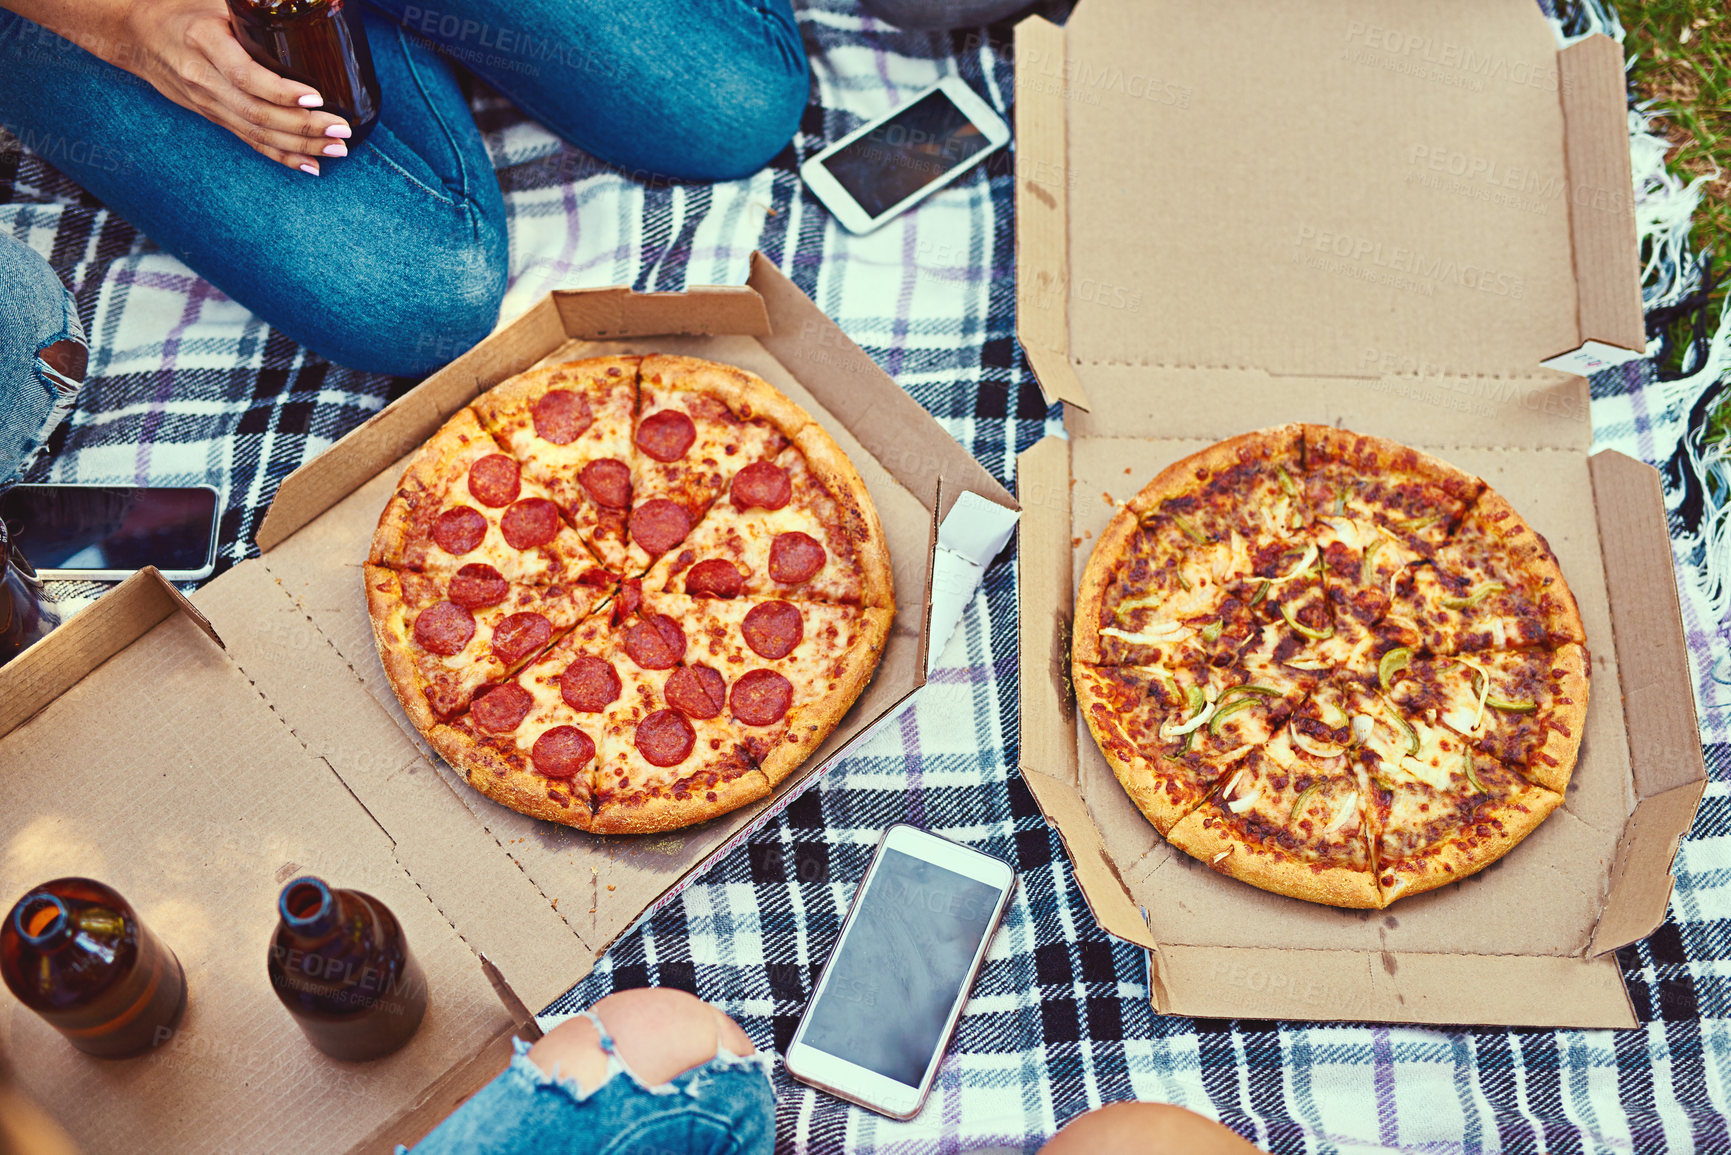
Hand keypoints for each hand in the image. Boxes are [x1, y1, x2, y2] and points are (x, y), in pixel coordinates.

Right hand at [114, 0, 351, 172]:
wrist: (137, 34)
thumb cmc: (185, 10)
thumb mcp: (217, 2)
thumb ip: (255, 10)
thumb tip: (306, 3)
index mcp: (204, 41)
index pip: (246, 75)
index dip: (282, 91)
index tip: (316, 96)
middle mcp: (203, 77)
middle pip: (257, 112)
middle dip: (303, 126)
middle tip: (341, 130)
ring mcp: (207, 102)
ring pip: (256, 132)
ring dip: (300, 145)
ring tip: (336, 148)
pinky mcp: (213, 116)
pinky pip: (250, 140)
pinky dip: (282, 156)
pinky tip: (310, 165)